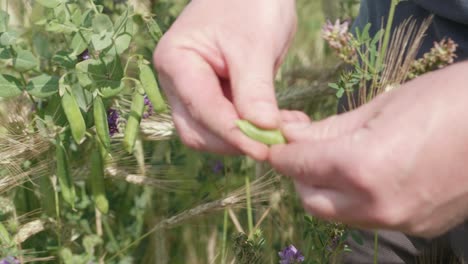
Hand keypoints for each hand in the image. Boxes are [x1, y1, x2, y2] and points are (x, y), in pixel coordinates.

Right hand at [154, 0, 296, 159]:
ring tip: (284, 131)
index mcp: (176, 62)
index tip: (264, 147)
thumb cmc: (250, 3)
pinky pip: (229, 122)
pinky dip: (253, 129)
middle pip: (197, 130)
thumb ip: (255, 90)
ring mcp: (194, 90)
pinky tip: (281, 125)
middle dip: (233, 141)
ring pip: (212, 132)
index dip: (232, 133)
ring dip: (246, 138)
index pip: (201, 109)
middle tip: (273, 143)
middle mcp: (178, 81)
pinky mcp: (215, 95)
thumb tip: (264, 132)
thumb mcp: (254, 46)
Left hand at [268, 62, 467, 237]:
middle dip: (300, 176)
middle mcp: (377, 206)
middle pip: (312, 201)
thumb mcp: (380, 107)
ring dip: (327, 190)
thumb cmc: (447, 101)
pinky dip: (357, 198)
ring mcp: (400, 221)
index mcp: (362, 168)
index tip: (275, 143)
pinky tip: (370, 173)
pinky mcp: (418, 227)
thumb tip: (291, 136)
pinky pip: (369, 217)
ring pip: (339, 214)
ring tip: (337, 159)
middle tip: (305, 151)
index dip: (279, 154)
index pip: (298, 167)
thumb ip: (328, 129)